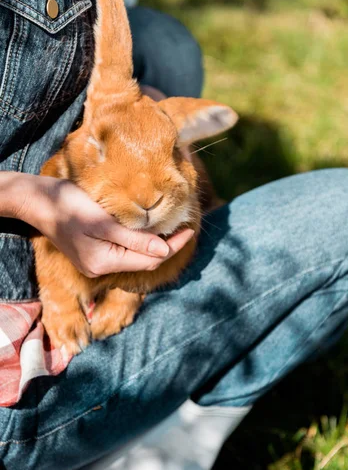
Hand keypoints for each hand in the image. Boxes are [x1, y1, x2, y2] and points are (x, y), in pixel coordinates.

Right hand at [16, 174, 194, 277]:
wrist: (36, 201)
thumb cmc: (67, 206)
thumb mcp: (102, 221)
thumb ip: (133, 239)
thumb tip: (164, 250)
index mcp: (104, 262)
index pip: (150, 259)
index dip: (173, 246)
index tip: (190, 229)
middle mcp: (102, 268)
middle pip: (145, 261)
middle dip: (167, 246)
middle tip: (185, 227)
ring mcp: (97, 262)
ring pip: (136, 257)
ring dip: (155, 244)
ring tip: (172, 228)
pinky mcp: (94, 252)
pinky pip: (125, 251)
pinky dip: (140, 241)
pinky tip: (149, 229)